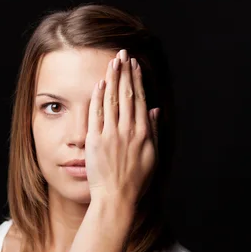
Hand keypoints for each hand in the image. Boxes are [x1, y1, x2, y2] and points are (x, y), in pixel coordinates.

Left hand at [85, 49, 159, 203]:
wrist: (116, 197)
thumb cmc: (136, 181)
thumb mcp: (152, 155)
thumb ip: (153, 131)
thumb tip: (155, 110)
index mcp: (144, 133)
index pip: (140, 99)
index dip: (137, 79)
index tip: (134, 65)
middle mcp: (128, 130)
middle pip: (126, 94)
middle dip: (125, 72)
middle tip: (123, 54)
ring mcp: (111, 134)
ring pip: (112, 100)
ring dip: (113, 78)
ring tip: (113, 62)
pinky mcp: (95, 140)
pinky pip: (96, 114)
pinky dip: (99, 97)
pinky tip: (100, 83)